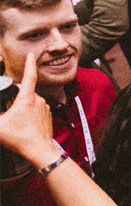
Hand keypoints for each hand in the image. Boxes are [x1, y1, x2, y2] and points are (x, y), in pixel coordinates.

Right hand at [0, 54, 61, 168]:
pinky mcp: (48, 116)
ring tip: (14, 122)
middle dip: (14, 98)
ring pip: (30, 102)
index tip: (32, 54)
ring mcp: (45, 108)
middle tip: (7, 112)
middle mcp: (38, 100)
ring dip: (21, 107)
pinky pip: (36, 110)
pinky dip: (28, 114)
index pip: (29, 76)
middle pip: (24, 92)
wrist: (40, 151)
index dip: (30, 64)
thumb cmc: (20, 138)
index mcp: (27, 99)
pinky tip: (22, 125)